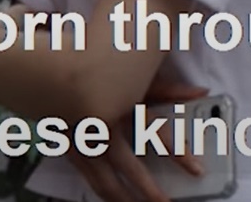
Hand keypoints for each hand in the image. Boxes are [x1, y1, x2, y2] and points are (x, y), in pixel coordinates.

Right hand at [66, 72, 207, 201]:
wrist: (48, 63)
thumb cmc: (96, 62)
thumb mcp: (134, 69)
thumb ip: (167, 87)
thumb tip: (202, 92)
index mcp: (120, 101)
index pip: (154, 132)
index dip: (179, 154)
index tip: (197, 170)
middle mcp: (99, 122)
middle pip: (127, 165)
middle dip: (148, 189)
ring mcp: (79, 136)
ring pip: (102, 177)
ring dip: (123, 197)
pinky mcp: (66, 143)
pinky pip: (86, 173)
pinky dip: (100, 189)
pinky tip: (113, 199)